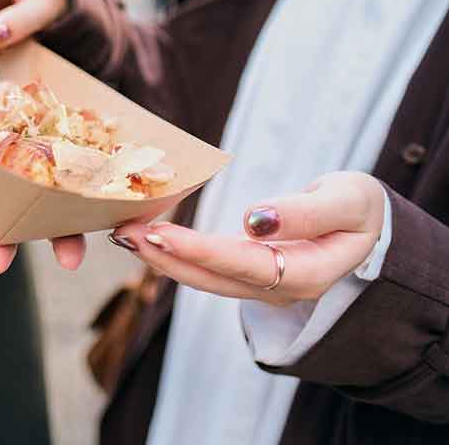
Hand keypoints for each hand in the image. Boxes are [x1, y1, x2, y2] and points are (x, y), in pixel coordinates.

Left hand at [108, 172, 385, 305]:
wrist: (365, 225)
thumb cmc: (359, 208)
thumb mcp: (349, 200)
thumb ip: (307, 212)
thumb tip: (256, 220)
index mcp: (308, 273)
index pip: (247, 266)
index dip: (202, 252)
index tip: (162, 233)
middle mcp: (279, 288)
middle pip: (215, 279)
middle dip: (166, 257)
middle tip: (125, 234)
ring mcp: (260, 286)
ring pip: (205, 278)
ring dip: (162, 257)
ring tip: (124, 234)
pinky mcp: (246, 273)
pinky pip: (206, 268)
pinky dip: (174, 253)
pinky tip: (147, 237)